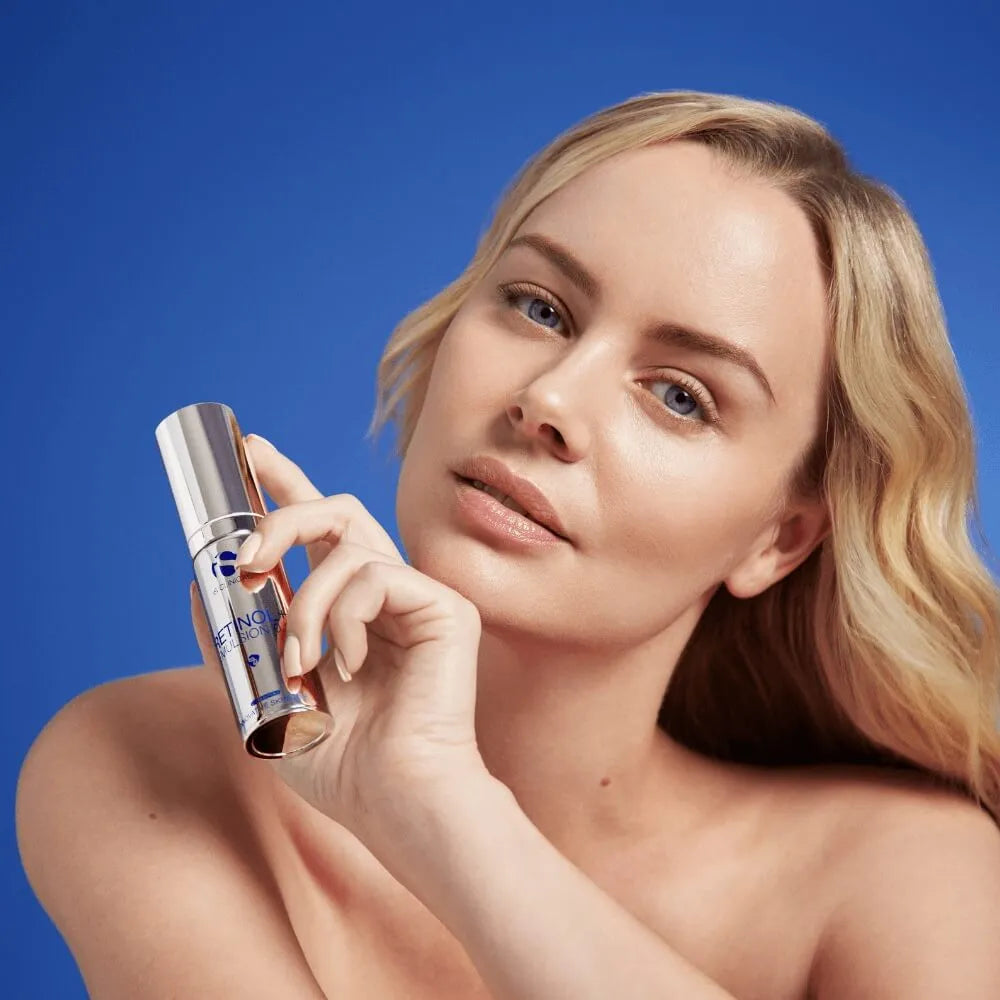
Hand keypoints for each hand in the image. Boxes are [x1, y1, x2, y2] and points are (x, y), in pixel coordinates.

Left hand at [188, 433, 490, 851]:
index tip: (248, 449)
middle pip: (338, 511)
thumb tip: (202, 582)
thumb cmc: (342, 763)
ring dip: (304, 600)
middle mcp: (387, 594)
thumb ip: (235, 640)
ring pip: (349, 543)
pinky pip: (378, 575)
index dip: (286, 483)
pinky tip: (350, 664)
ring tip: (299, 659)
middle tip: (247, 556)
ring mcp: (419, 597)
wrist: (396, 802)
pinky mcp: (446, 607)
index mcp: (351, 609)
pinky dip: (345, 616)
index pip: (319, 531)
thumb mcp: (264, 698)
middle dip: (283, 513)